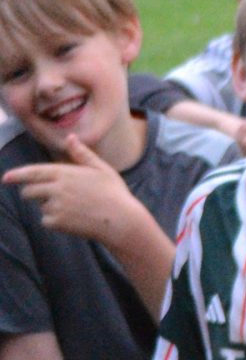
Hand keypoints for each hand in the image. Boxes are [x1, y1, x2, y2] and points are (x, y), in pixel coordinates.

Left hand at [3, 138, 146, 247]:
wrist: (120, 221)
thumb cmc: (114, 193)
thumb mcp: (102, 168)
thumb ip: (82, 154)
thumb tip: (71, 137)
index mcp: (65, 173)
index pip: (33, 172)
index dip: (17, 175)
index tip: (6, 178)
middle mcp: (56, 188)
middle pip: (29, 191)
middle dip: (33, 193)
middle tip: (54, 196)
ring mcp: (55, 205)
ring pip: (40, 206)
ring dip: (49, 207)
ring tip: (74, 208)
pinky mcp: (56, 222)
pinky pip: (46, 220)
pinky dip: (56, 221)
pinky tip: (74, 219)